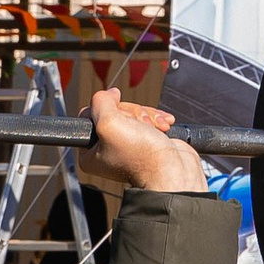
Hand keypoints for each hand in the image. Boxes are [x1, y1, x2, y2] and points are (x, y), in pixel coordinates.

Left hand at [78, 89, 210, 196]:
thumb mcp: (109, 122)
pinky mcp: (145, 142)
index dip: (109, 109)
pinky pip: (147, 120)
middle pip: (114, 112)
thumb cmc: (142, 155)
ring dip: (147, 116)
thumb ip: (101, 102)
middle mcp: (106, 151)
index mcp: (90, 153)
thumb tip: (110, 93)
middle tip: (140, 126)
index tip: (121, 119)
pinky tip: (163, 126)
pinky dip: (157, 119)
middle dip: (132, 114)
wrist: (173, 170)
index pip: (90, 114)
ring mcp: (127, 147)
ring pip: (132, 114)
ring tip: (156, 128)